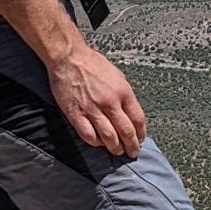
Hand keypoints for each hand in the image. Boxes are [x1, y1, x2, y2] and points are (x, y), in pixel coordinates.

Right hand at [46, 41, 146, 157]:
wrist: (69, 57)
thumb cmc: (92, 63)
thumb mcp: (118, 75)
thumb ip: (124, 94)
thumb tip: (130, 111)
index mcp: (123, 92)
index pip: (138, 119)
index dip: (141, 133)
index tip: (141, 139)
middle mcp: (110, 102)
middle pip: (126, 131)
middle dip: (131, 145)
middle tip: (132, 152)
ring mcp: (93, 109)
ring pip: (109, 137)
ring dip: (115, 148)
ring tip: (117, 152)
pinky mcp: (76, 114)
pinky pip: (88, 135)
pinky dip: (96, 143)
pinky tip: (99, 143)